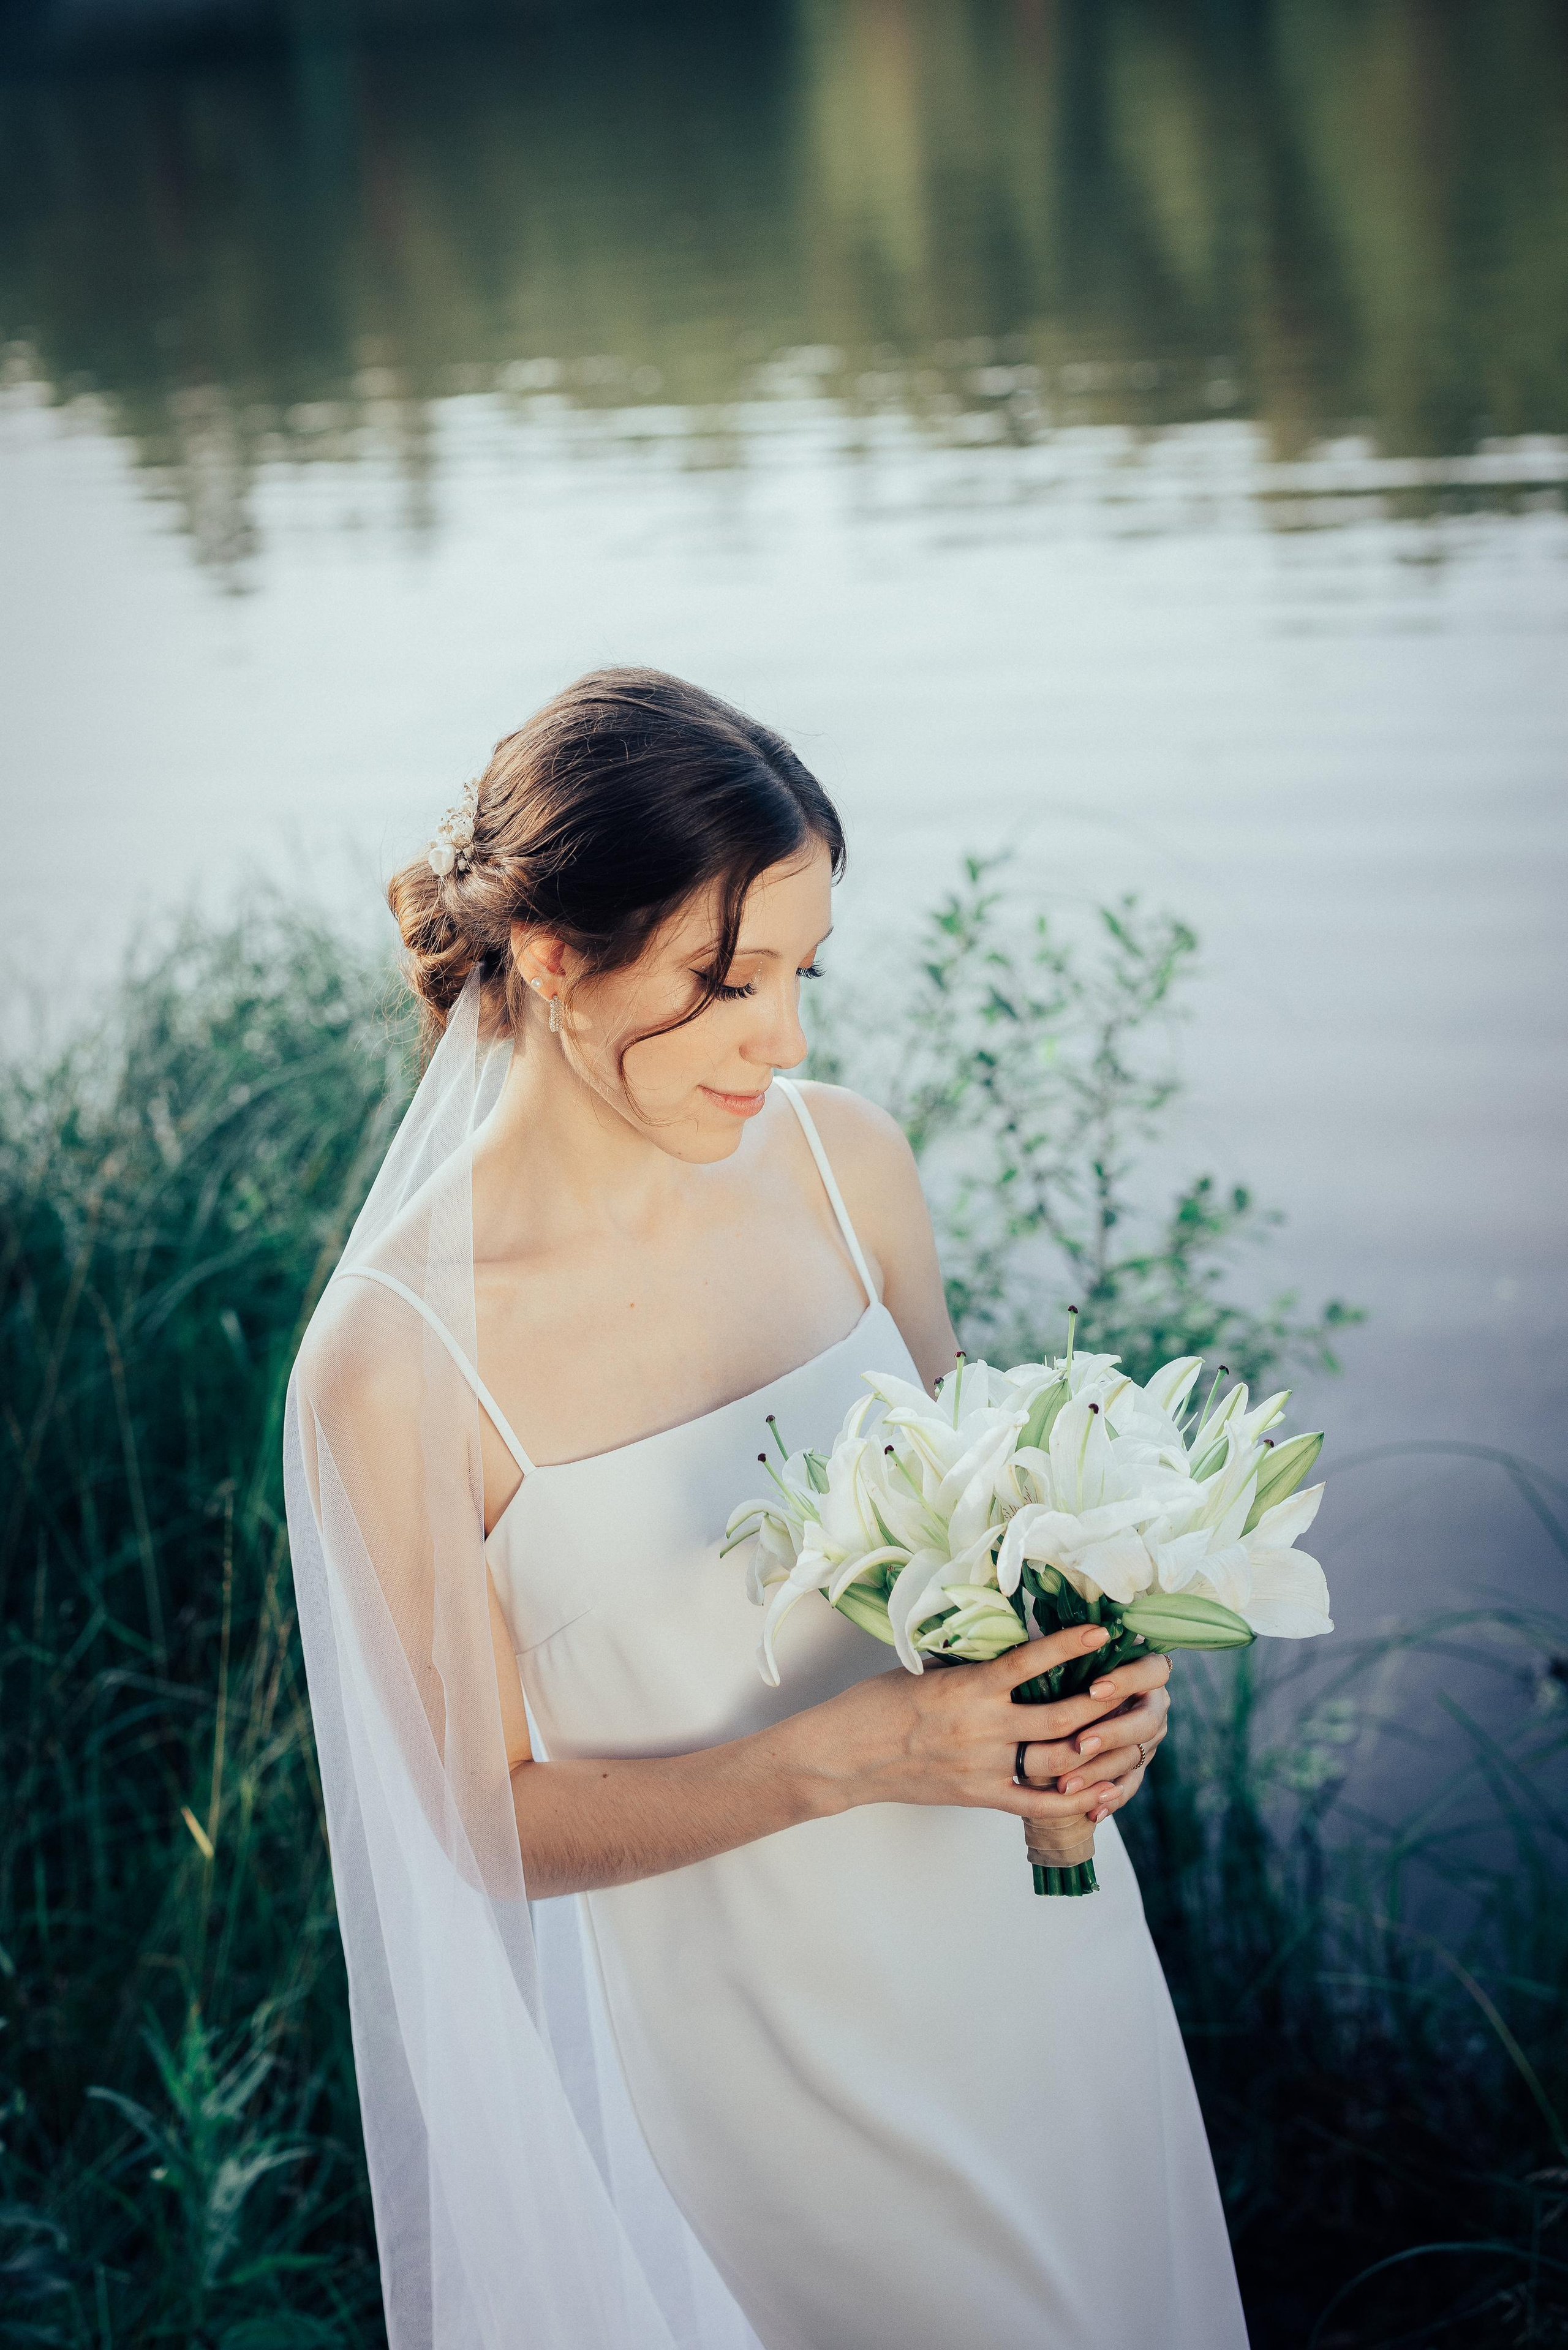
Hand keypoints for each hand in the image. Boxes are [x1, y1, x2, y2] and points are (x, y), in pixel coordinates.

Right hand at [802, 1624, 1144, 1828]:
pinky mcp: (979, 1796)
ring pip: (1057, 1759)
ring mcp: (983, 1767)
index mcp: (966, 1689)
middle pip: (1059, 1717)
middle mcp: (981, 1728)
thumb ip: (973, 1668)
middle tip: (1136, 1684)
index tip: (1101, 1634)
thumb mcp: (927, 1672)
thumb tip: (1014, 1646)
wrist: (846, 1757)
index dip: (1068, 1648)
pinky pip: (1037, 1803)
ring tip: (1131, 1730)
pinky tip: (1104, 1791)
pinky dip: (1075, 1799)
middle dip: (1103, 1701)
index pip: (1028, 1662)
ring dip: (1098, 1746)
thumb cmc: (879, 1704)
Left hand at [1015, 1649, 1171, 1825]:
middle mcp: (1153, 1705)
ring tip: (1067, 1784)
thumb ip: (1079, 1656)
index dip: (1128, 1680)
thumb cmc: (1070, 1666)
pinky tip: (1091, 1814)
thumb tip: (1062, 1643)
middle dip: (1111, 1734)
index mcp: (1147, 1671)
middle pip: (1146, 1722)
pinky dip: (1110, 1801)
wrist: (1071, 1700)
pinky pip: (1129, 1786)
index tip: (1094, 1688)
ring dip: (1100, 1772)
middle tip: (1079, 1744)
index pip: (1153, 1672)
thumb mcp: (1078, 1657)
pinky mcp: (1137, 1767)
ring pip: (1133, 1758)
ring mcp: (1148, 1739)